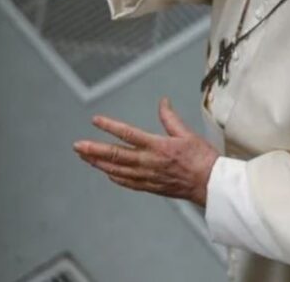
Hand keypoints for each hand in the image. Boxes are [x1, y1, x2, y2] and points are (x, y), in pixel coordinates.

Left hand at [73, 98, 218, 206]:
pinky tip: (107, 173)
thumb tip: (163, 102)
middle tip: (78, 146)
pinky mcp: (152, 187)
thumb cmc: (202, 159)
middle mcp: (149, 162)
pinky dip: (115, 177)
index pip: (128, 134)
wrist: (211, 184)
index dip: (110, 126)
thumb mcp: (187, 134)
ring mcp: (148, 176)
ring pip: (118, 170)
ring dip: (99, 164)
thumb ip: (170, 118)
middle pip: (116, 155)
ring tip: (86, 158)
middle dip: (94, 150)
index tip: (96, 120)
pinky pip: (128, 183)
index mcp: (158, 146)